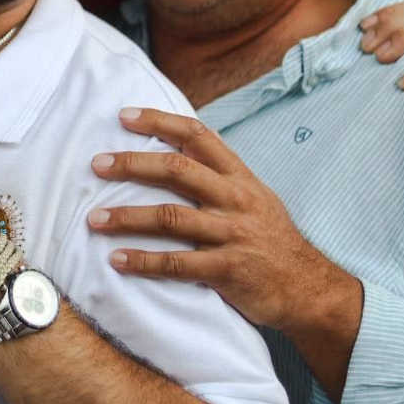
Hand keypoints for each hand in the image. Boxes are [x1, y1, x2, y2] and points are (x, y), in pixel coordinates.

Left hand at [87, 108, 360, 340]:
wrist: (309, 288)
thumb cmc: (272, 239)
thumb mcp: (254, 196)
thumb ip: (218, 174)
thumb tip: (176, 148)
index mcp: (239, 176)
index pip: (197, 135)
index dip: (159, 121)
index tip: (124, 116)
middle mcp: (235, 199)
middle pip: (177, 171)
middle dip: (132, 164)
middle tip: (96, 164)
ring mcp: (232, 234)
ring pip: (170, 218)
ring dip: (126, 217)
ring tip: (93, 219)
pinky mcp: (227, 271)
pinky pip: (177, 264)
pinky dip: (144, 261)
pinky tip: (118, 260)